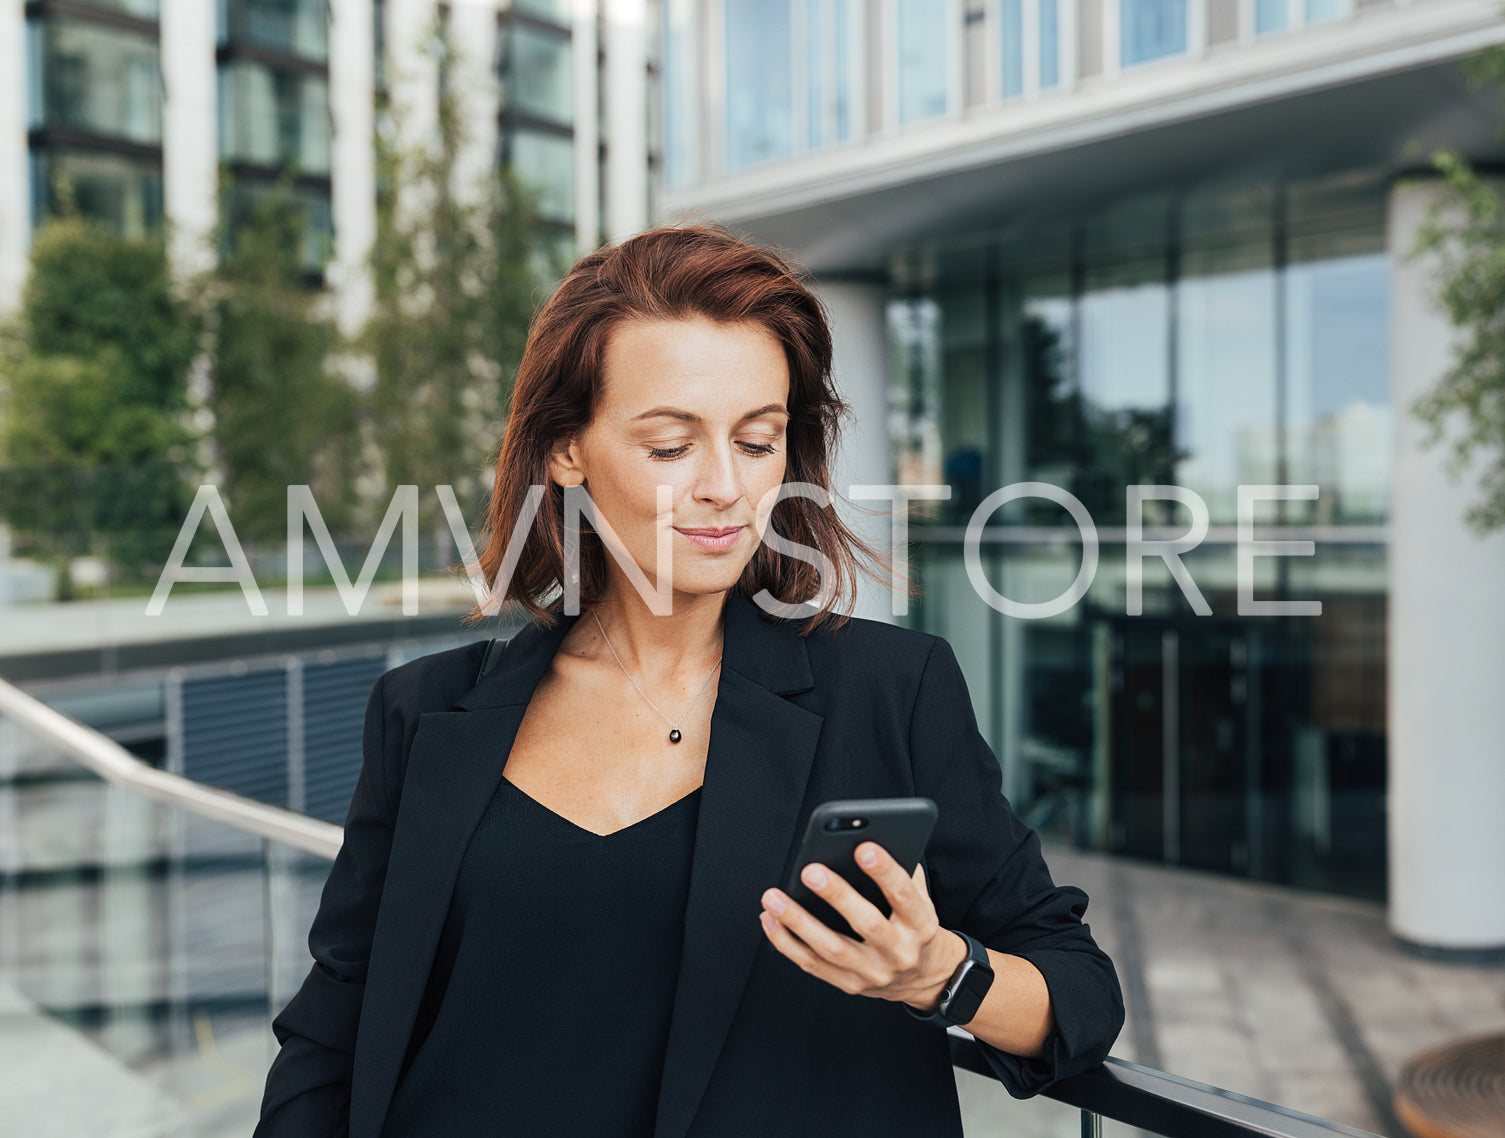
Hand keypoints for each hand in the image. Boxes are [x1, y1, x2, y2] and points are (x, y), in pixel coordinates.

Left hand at [758, 842, 966, 1010]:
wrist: (921, 976)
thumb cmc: (911, 923)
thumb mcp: (920, 897)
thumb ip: (901, 870)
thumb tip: (869, 837)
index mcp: (921, 924)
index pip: (904, 896)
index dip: (885, 872)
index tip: (863, 847)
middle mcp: (899, 952)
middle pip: (868, 924)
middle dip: (837, 896)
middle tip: (810, 871)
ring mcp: (873, 973)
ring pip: (831, 949)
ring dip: (798, 922)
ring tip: (773, 898)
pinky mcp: (849, 984)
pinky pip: (812, 964)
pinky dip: (786, 942)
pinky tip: (769, 919)